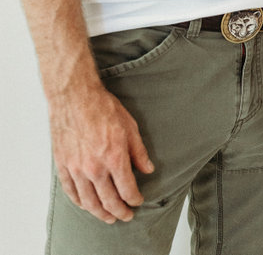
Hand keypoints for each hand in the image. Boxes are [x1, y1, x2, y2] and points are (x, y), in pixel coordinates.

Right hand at [49, 85, 153, 223]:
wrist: (75, 96)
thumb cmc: (102, 107)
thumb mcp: (129, 126)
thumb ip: (139, 151)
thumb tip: (148, 169)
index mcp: (114, 157)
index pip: (127, 190)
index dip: (134, 199)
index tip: (138, 200)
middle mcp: (95, 168)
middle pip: (109, 201)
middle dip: (120, 211)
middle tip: (126, 216)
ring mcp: (77, 169)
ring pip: (89, 202)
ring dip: (100, 213)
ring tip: (108, 217)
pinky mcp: (63, 165)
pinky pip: (71, 192)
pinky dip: (80, 202)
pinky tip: (87, 205)